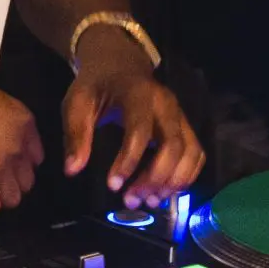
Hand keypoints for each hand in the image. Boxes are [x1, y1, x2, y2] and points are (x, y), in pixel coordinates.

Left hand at [62, 31, 204, 208]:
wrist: (118, 66)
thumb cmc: (96, 86)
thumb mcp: (77, 104)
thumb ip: (76, 135)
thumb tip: (72, 170)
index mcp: (138, 94)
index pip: (139, 130)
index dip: (128, 160)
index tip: (113, 186)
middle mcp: (166, 104)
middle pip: (173, 145)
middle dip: (154, 178)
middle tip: (131, 201)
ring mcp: (179, 115)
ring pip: (190, 153)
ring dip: (173, 182)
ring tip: (148, 201)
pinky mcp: (185, 127)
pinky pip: (196, 155)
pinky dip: (185, 177)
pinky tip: (163, 192)